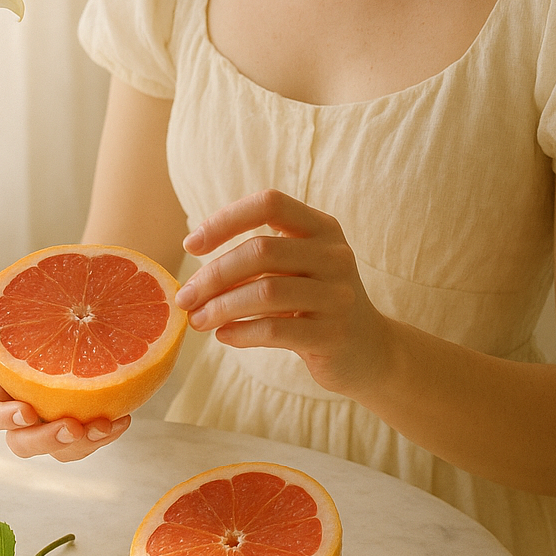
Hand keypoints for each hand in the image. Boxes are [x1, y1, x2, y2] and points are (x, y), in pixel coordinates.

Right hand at [0, 323, 130, 460]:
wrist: (57, 319)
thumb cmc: (17, 322)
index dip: (6, 419)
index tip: (28, 411)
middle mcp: (20, 417)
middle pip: (24, 445)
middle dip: (48, 441)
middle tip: (73, 427)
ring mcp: (50, 423)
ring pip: (62, 450)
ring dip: (85, 444)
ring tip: (107, 424)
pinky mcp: (79, 422)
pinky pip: (89, 440)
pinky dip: (107, 433)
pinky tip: (123, 418)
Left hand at [175, 189, 390, 399]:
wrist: (369, 351)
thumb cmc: (316, 305)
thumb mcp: (297, 270)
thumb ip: (258, 261)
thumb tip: (195, 277)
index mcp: (322, 228)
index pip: (269, 203)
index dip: (225, 219)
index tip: (191, 245)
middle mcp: (334, 255)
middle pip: (260, 251)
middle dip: (213, 275)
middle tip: (186, 297)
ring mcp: (338, 295)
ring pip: (265, 292)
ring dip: (220, 307)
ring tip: (197, 320)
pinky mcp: (333, 335)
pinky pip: (274, 330)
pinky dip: (240, 332)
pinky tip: (224, 335)